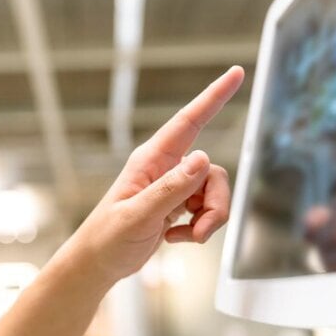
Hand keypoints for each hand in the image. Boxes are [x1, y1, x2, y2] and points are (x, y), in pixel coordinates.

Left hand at [70, 66, 244, 282]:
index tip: (236, 72)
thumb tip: (204, 158)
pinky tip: (174, 237)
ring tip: (185, 237)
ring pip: (214, 192)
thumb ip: (171, 189)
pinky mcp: (177, 204)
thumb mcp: (138, 215)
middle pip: (213, 171)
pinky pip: (206, 210)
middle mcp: (165, 167)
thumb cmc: (108, 238)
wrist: (99, 262)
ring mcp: (172, 186)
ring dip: (209, 220)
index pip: (188, 121)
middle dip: (216, 204)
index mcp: (151, 159)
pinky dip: (199, 228)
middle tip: (200, 231)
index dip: (214, 96)